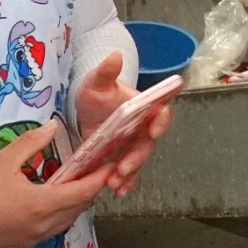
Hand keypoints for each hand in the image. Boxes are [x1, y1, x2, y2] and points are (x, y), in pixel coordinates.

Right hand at [0, 123, 108, 247]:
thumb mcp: (4, 160)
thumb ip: (32, 142)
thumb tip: (53, 126)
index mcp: (42, 204)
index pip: (83, 192)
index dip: (99, 178)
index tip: (110, 165)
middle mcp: (43, 227)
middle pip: (78, 209)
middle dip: (89, 191)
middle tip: (93, 172)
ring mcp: (33, 241)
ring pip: (65, 223)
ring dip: (73, 206)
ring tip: (73, 186)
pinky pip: (48, 233)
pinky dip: (55, 218)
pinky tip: (46, 206)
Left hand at [74, 50, 168, 197]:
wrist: (86, 114)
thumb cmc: (97, 95)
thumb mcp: (96, 83)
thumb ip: (105, 72)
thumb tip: (115, 55)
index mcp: (144, 107)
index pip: (161, 112)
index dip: (162, 120)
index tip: (154, 128)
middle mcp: (144, 128)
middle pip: (148, 144)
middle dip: (138, 157)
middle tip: (124, 166)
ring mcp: (134, 146)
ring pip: (138, 162)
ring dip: (130, 174)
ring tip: (116, 183)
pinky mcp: (123, 160)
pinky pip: (128, 174)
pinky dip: (124, 183)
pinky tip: (116, 191)